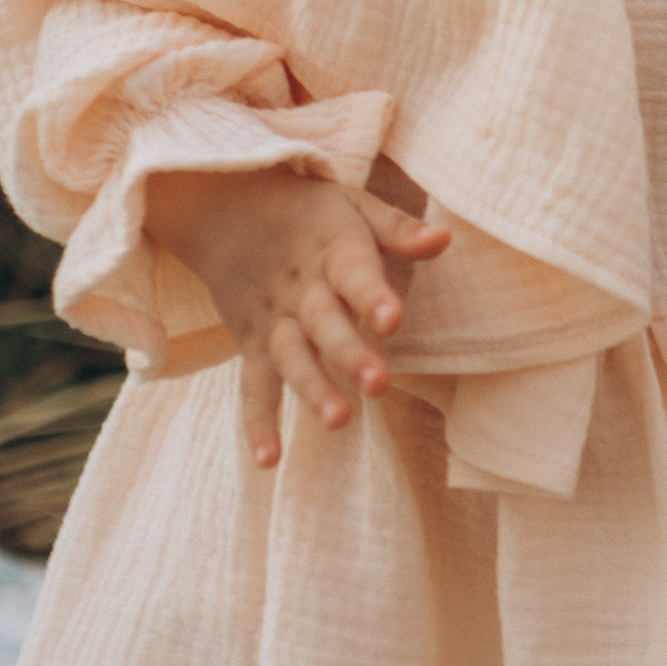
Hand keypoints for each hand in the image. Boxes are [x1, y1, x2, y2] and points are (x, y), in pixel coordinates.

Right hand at [143, 163, 452, 469]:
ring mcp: (273, 319)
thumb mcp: (352, 205)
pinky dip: (257, 422)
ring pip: (290, 356)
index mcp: (330, 249)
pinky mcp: (252, 344)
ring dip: (312, 389)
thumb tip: (444, 239)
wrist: (222, 206)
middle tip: (379, 384)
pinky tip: (269, 460)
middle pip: (323, 322)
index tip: (392, 319)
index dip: (371, 295)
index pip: (353, 272)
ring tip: (338, 420)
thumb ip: (397, 228)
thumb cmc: (307, 213)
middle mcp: (299, 288)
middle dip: (348, 353)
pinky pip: (253, 385)